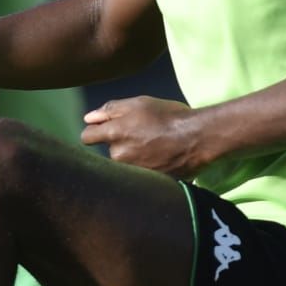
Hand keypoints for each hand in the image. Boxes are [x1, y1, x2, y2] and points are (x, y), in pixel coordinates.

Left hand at [81, 96, 207, 177]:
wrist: (198, 139)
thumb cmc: (169, 116)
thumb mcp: (140, 103)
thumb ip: (111, 109)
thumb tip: (89, 118)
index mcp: (115, 134)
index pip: (87, 137)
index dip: (95, 131)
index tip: (105, 129)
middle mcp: (119, 156)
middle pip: (108, 150)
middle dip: (119, 143)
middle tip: (141, 134)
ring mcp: (133, 171)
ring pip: (123, 163)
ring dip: (132, 156)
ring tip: (153, 146)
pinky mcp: (146, 182)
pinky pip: (138, 174)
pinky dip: (145, 166)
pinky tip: (159, 158)